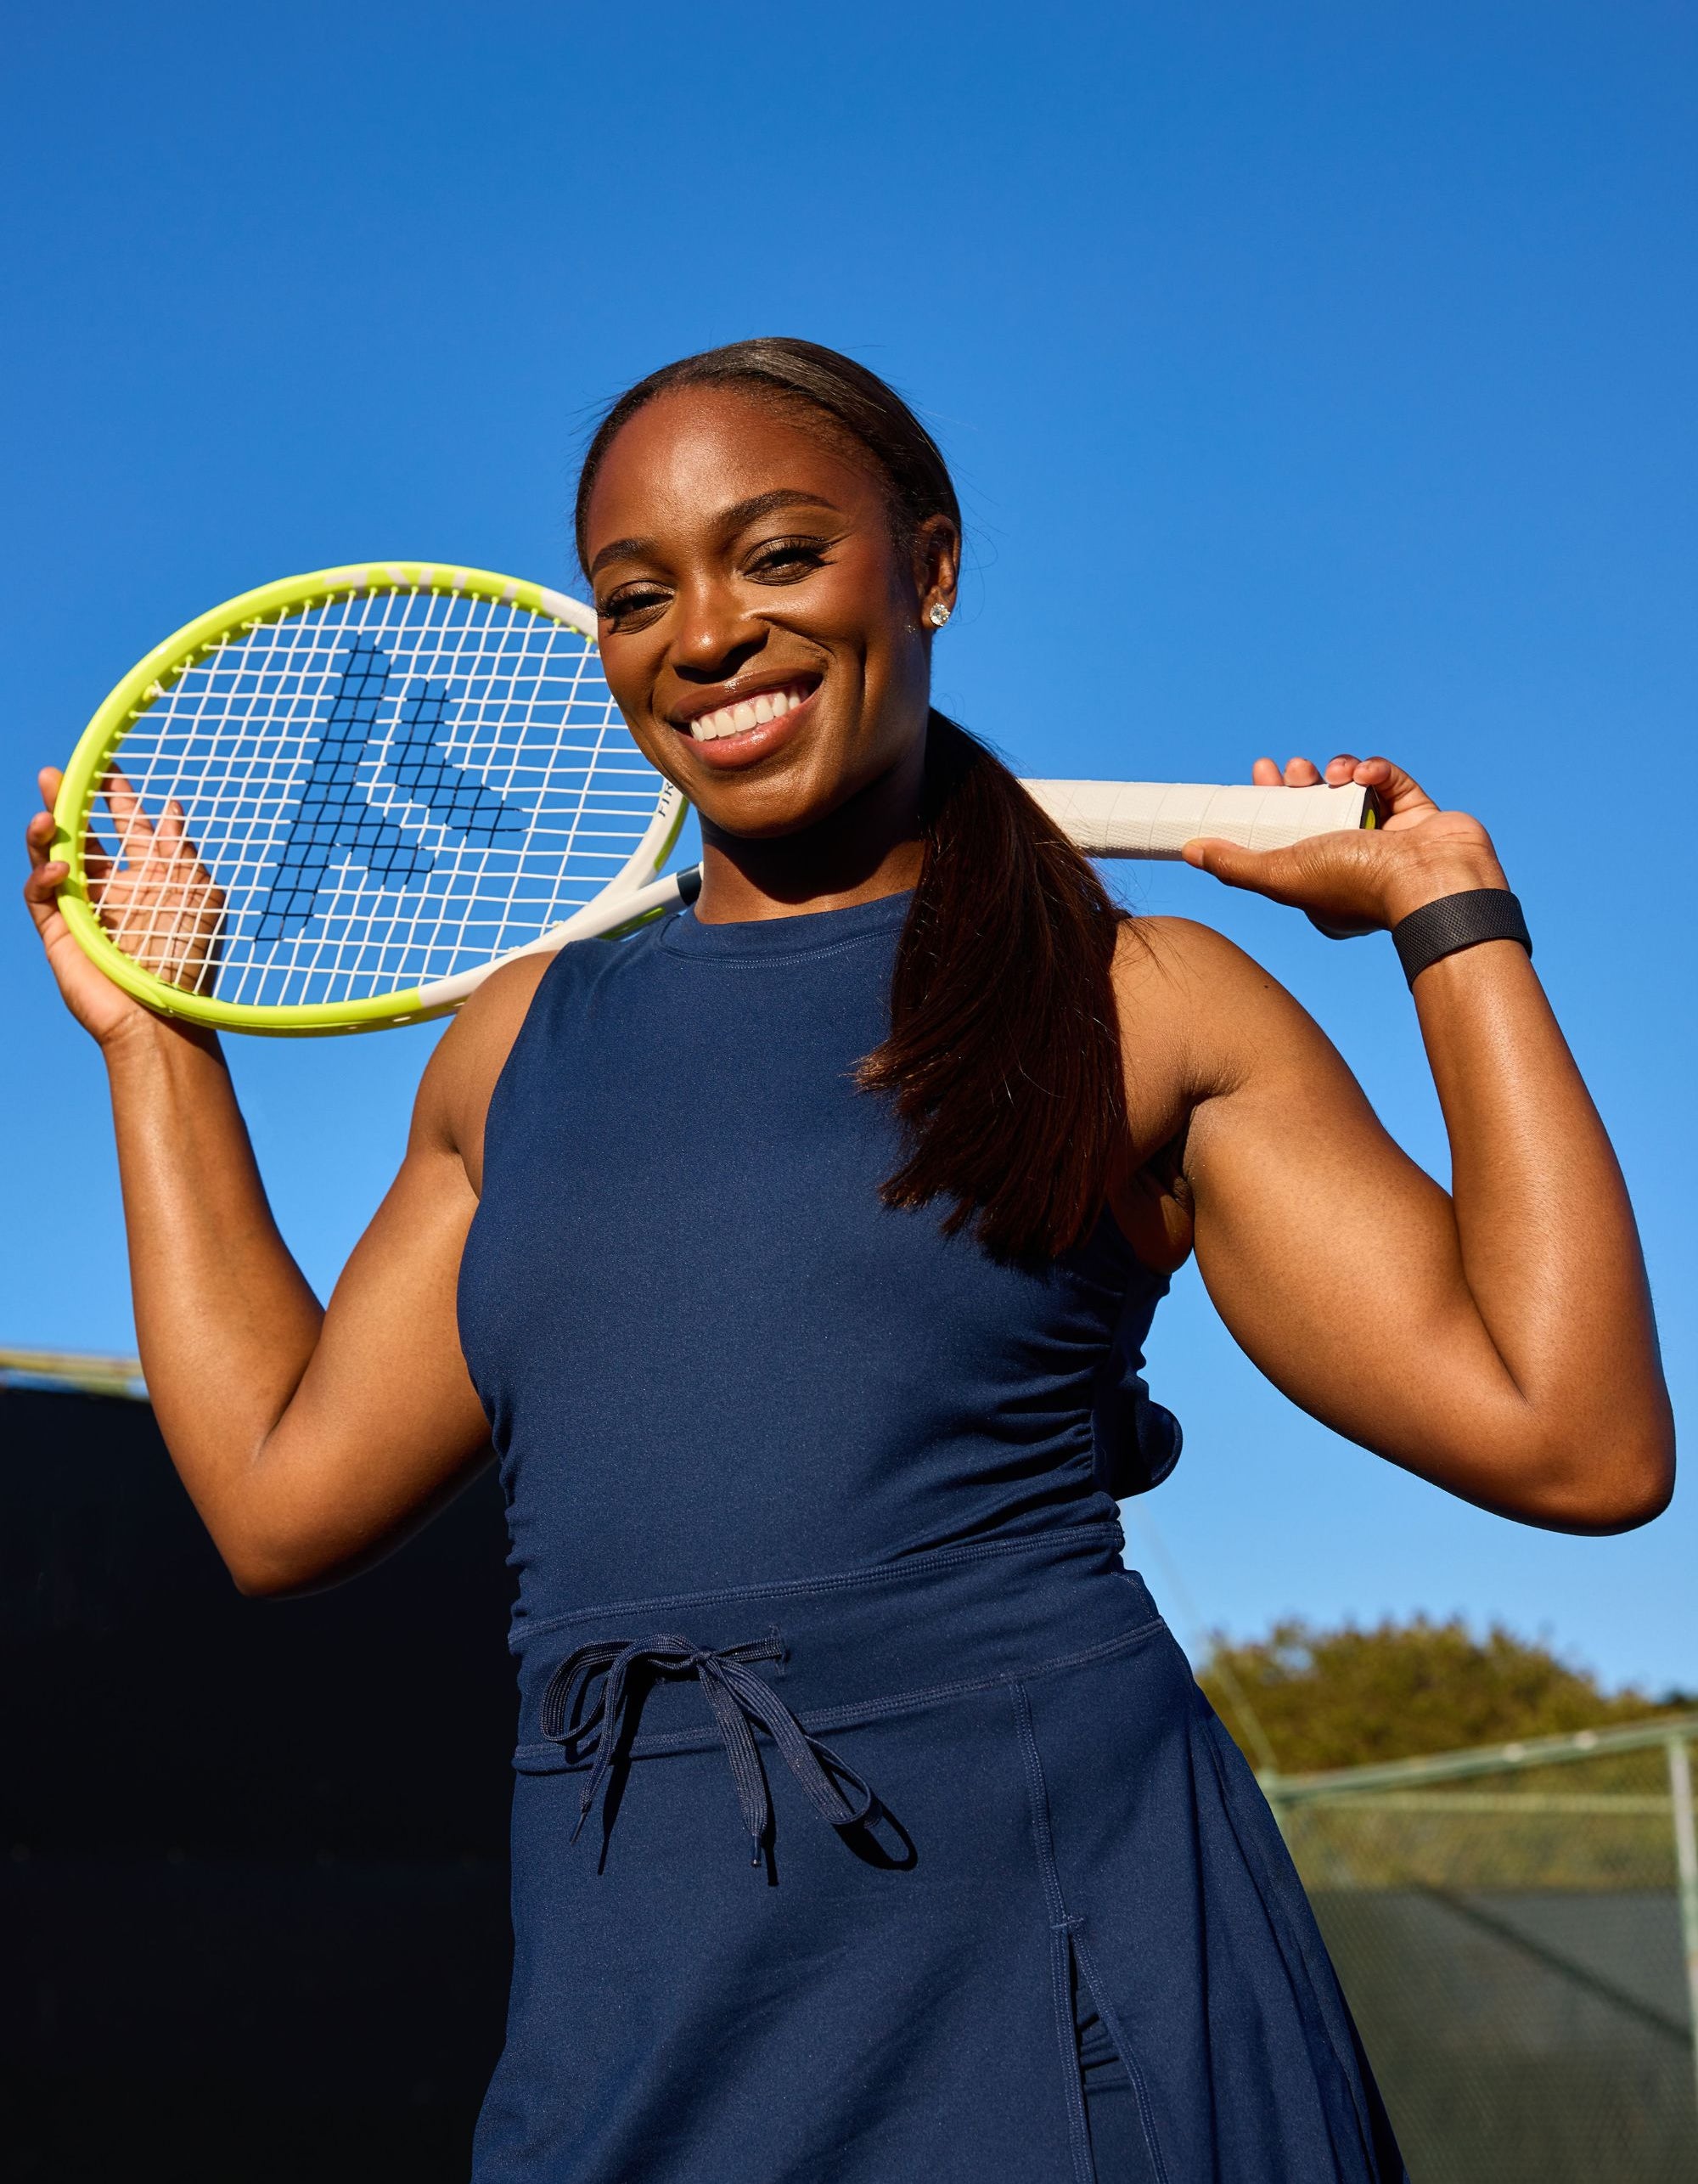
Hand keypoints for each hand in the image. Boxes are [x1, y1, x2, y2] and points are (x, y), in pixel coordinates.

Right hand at [24, 765, 225, 1046]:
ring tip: (47, 813)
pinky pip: (39, 895)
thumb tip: (170, 808)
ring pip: (54, 857)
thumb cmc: (187, 959)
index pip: (129, 827)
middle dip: (70, 802)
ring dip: (47, 832)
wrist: (160, 1015)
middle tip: (57, 773)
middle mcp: (115, 889)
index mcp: (151, 878)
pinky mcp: (59, 931)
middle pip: (84, 834)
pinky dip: (45, 876)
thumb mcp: (199, 894)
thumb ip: (181, 851)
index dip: (117, 797)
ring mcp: (84, 909)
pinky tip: (62, 869)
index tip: (109, 766)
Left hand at [1181, 753, 1509, 937]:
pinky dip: (1379, 771)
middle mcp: (1356, 863)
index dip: (1270, 803)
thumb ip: (1236, 865)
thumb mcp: (1283, 875)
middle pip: (1317, 811)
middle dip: (1301, 783)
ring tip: (1332, 772)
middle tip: (1293, 768)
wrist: (1435, 883)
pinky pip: (1394, 783)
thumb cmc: (1358, 883)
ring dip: (1340, 772)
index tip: (1260, 773)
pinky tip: (1367, 773)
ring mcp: (1391, 840)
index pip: (1286, 837)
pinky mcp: (1422, 818)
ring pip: (1355, 793)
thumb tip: (1190, 851)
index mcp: (1321, 884)